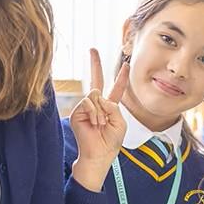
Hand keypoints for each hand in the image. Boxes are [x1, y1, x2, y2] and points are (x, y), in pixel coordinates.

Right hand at [70, 48, 128, 190]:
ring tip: (100, 124)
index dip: (121, 77)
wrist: (99, 154)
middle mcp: (97, 104)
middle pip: (96, 80)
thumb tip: (98, 97)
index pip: (116, 89)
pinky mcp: (78, 111)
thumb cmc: (111, 141)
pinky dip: (94, 112)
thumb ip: (113, 106)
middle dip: (95, 64)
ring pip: (95, 94)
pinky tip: (94, 123)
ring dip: (101, 111)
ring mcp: (86, 107)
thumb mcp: (120, 122)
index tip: (125, 64)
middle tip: (92, 49)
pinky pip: (88, 102)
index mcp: (110, 107)